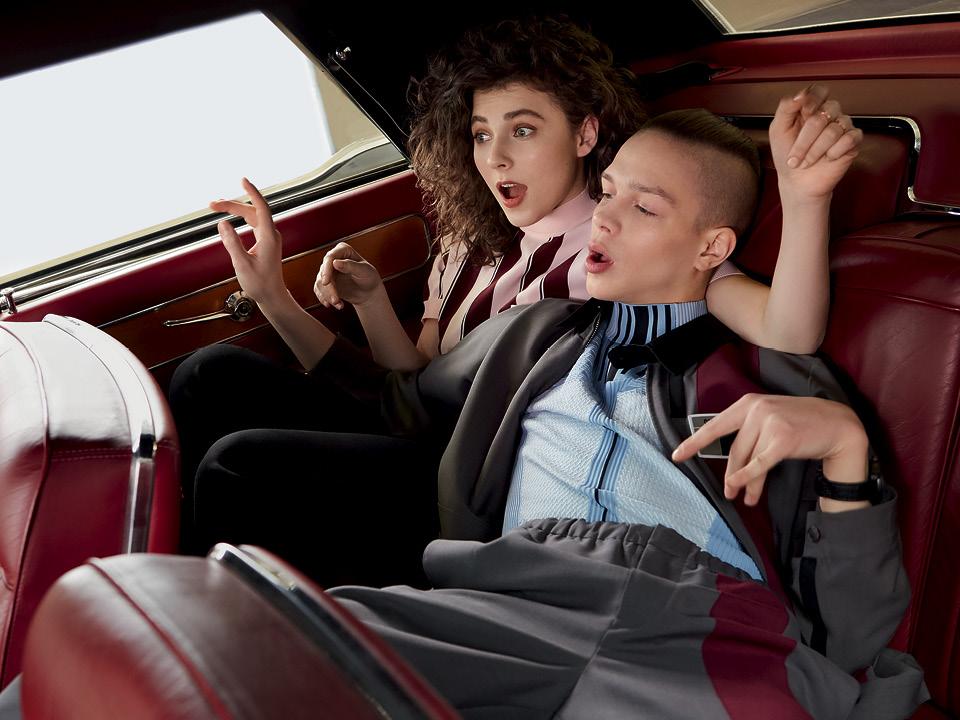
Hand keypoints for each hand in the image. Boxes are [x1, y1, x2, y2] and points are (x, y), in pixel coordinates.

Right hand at [209, 178, 285, 303]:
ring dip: (235, 210)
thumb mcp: (241, 264)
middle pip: (252, 211)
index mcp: (269, 237)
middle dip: (232, 205)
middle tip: (211, 204)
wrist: (272, 295)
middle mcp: (271, 234)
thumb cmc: (259, 284)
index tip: (243, 180)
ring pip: (252, 216)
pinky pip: (253, 222)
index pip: (261, 208)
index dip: (252, 193)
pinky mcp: (266, 241)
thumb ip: (232, 243)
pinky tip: (231, 216)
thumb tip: (222, 224)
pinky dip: (241, 217)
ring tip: (216, 206)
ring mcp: (269, 237)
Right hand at [313, 242, 383, 309]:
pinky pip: (319, 290)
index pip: (329, 257)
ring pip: (320, 283)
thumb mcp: (364, 271)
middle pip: (323, 272)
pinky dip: (324, 299)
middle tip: (335, 300)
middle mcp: (332, 258)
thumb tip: (335, 262)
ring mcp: (327, 270)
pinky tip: (334, 305)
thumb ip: (351, 265)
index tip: (327, 282)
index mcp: (343, 250)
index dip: (326, 270)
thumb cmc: (369, 278)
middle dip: (328, 288)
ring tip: (338, 304)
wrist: (369, 292)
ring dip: (328, 295)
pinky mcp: (325, 282)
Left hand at [672, 395, 867, 505]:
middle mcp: (756, 410)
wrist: (837, 424)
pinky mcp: (782, 440)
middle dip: (730, 474)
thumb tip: (730, 464)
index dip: (695, 442)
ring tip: (746, 498)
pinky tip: (742, 489)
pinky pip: (760, 464)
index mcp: (748, 403)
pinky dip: (748, 477)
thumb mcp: (770, 418)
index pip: (715, 425)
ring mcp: (769, 423)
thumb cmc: (800, 423)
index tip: (678, 455)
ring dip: (746, 483)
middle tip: (728, 492)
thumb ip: (748, 433)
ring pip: (747, 460)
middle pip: (734, 449)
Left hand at [769, 85, 862, 201]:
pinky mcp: (852, 142)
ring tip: (807, 162)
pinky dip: (834, 152)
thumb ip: (786, 108)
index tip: (804, 112)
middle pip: (825, 112)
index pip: (820, 91)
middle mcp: (829, 114)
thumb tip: (800, 94)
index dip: (814, 99)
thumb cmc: (786, 155)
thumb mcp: (778, 130)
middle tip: (795, 157)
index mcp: (811, 108)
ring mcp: (842, 127)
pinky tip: (827, 159)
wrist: (796, 182)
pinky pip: (849, 139)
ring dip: (815, 150)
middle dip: (805, 139)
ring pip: (834, 129)